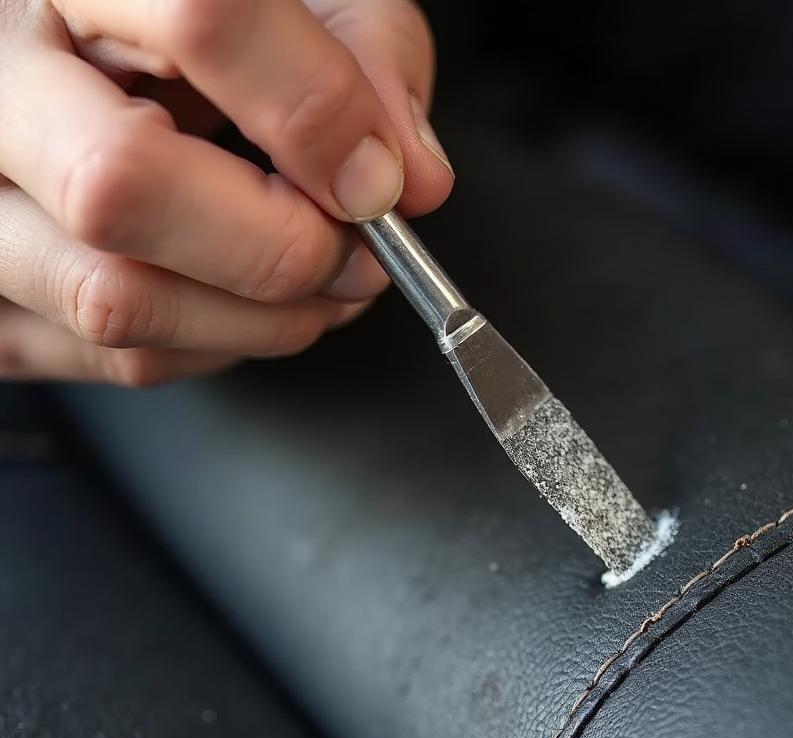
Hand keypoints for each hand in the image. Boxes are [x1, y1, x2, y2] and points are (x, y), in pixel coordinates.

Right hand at [0, 0, 452, 385]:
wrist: (94, 68)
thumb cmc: (198, 27)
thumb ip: (363, 59)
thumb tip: (410, 181)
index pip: (198, 22)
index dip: (314, 115)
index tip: (380, 179)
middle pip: (118, 189)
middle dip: (278, 248)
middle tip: (353, 252)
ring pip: (115, 300)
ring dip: (262, 318)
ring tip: (320, 282)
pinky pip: (118, 361)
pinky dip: (218, 345)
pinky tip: (247, 301)